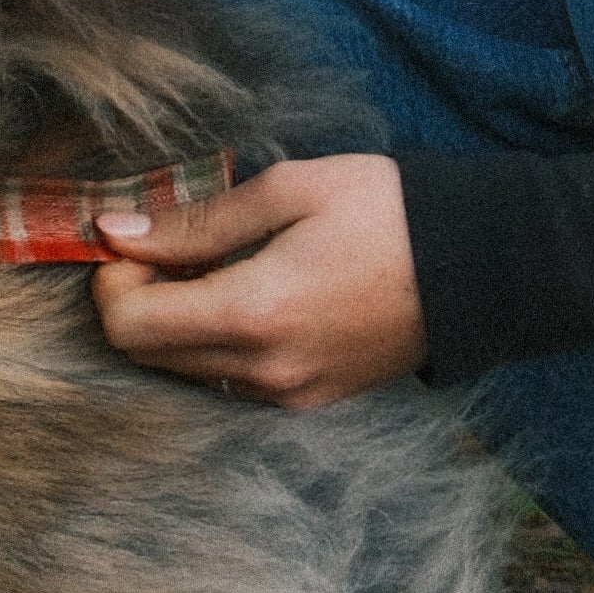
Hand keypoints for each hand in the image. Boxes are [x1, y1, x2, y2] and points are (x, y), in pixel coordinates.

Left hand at [88, 153, 425, 409]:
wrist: (481, 264)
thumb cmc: (387, 210)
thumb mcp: (290, 190)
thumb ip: (196, 219)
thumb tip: (116, 230)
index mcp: (253, 313)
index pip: (129, 325)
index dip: (111, 280)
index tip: (133, 238)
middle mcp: (264, 371)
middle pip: (147, 355)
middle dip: (136, 299)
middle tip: (168, 245)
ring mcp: (289, 395)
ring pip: (186, 371)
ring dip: (175, 323)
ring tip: (216, 266)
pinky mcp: (311, 402)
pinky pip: (231, 381)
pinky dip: (216, 344)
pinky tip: (249, 296)